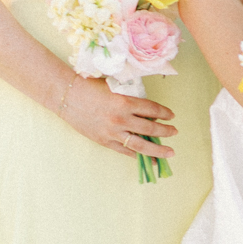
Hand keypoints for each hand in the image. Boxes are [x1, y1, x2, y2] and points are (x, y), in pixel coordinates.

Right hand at [56, 72, 176, 160]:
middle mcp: (121, 120)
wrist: (67, 96)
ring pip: (141, 145)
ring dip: (157, 150)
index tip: (172, 115)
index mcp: (125, 102)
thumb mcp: (115, 87)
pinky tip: (147, 157)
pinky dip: (137, 154)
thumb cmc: (90, 86)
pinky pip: (125, 151)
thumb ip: (131, 98)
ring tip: (169, 153)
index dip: (165, 113)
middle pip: (151, 129)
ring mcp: (113, 133)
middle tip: (174, 132)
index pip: (153, 109)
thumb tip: (147, 111)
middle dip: (166, 132)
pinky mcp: (104, 141)